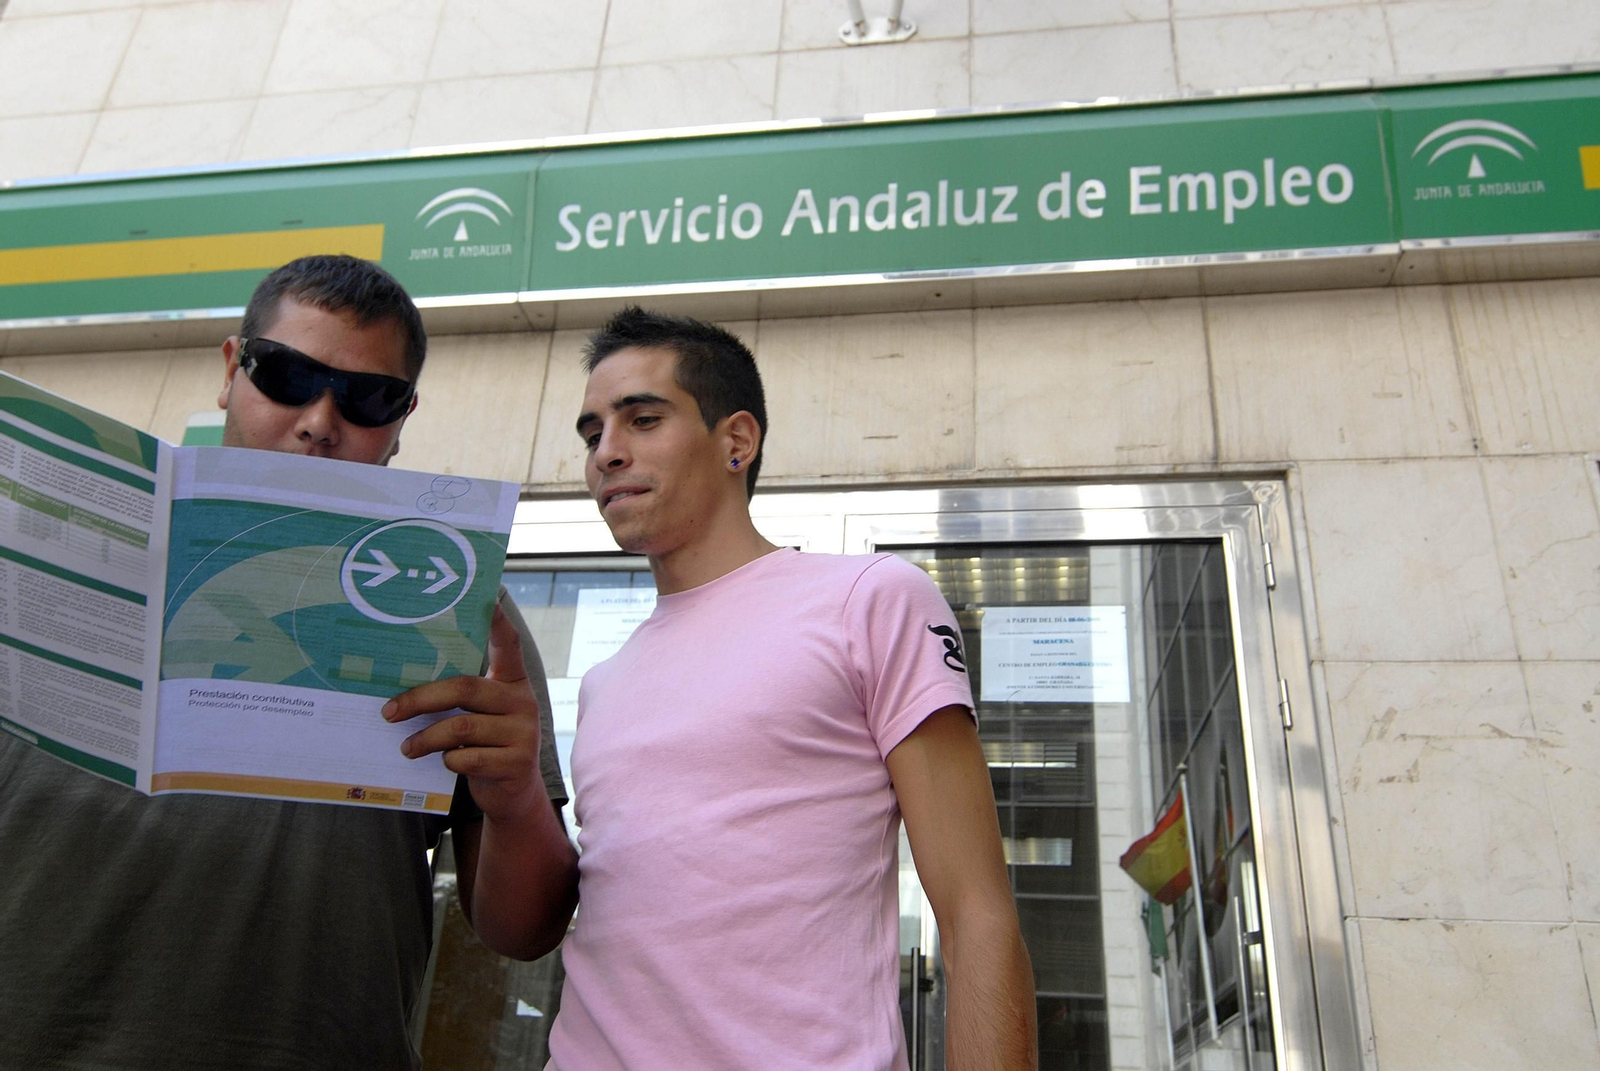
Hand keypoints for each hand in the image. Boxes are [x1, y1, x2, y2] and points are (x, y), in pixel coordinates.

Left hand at [383, 603, 545, 822]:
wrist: (513, 794)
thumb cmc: (486, 745)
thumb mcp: (480, 717)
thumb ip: (459, 700)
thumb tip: (400, 688)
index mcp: (512, 682)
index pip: (508, 644)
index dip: (497, 621)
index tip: (487, 597)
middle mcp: (523, 701)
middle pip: (466, 688)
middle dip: (420, 699)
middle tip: (388, 711)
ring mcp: (524, 732)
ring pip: (461, 727)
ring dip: (426, 738)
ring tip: (406, 747)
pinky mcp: (518, 763)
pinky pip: (469, 758)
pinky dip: (448, 761)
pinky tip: (443, 763)